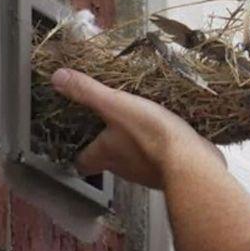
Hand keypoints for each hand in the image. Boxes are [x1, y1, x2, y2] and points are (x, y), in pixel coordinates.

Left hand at [51, 68, 225, 188]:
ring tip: (143, 125)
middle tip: (113, 127)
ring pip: (135, 161)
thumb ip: (88, 92)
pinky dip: (161, 149)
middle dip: (109, 145)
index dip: (79, 153)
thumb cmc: (152, 135)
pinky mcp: (171, 170)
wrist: (191, 162)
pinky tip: (169, 134)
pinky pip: (161, 160)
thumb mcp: (116, 106)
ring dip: (136, 146)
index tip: (79, 143)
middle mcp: (124, 168)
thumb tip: (57, 77)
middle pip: (108, 161)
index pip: (82, 162)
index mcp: (105, 153)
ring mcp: (148, 172)